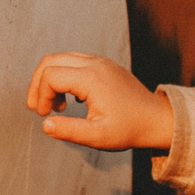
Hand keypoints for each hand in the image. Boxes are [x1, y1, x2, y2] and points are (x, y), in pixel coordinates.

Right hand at [25, 51, 174, 150]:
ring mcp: (100, 61)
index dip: (41, 96)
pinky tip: (70, 99)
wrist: (156, 119)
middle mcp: (94, 63)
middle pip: (50, 60)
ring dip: (50, 79)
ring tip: (55, 106)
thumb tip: (45, 125)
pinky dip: (63, 76)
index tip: (45, 115)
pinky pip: (73, 61)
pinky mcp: (103, 64)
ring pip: (61, 58)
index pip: (50, 76)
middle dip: (38, 84)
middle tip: (38, 108)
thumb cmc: (130, 129)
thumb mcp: (98, 137)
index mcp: (91, 79)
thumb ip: (70, 131)